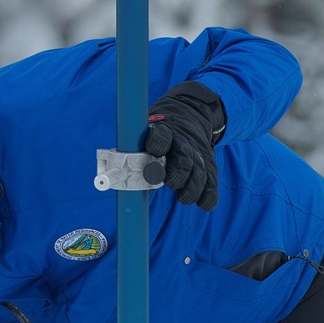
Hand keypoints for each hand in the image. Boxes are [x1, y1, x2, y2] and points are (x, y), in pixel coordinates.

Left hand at [142, 81, 225, 210]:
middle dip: (178, 172)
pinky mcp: (209, 168)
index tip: (153, 151)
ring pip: (199, 172)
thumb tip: (111, 181)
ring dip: (192, 187)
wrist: (189, 117)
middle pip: (183, 158)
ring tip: (182, 198)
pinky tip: (202, 204)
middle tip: (171, 183)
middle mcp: (183, 143)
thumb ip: (134, 155)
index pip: (161, 136)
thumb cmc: (157, 136)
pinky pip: (211, 184)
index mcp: (163, 132)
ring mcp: (198, 156)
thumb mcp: (145, 136)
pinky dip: (208, 196)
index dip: (158, 144)